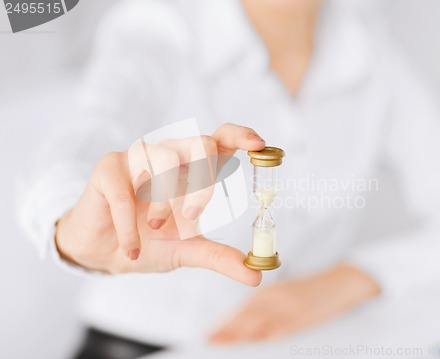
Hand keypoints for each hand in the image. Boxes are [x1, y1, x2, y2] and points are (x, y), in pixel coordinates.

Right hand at [55, 123, 265, 285]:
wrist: (104, 252)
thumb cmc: (149, 242)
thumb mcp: (188, 250)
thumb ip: (220, 258)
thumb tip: (257, 275)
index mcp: (194, 169)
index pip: (221, 139)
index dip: (241, 136)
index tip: (259, 145)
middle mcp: (171, 155)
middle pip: (202, 143)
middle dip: (203, 182)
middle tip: (190, 216)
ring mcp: (139, 157)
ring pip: (167, 158)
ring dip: (165, 201)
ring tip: (157, 229)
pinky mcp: (109, 168)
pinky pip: (127, 189)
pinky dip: (131, 224)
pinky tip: (132, 247)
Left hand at [209, 263, 379, 342]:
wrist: (344, 281)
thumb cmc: (314, 291)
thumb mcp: (287, 295)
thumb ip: (268, 309)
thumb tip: (247, 327)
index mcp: (271, 293)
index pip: (243, 310)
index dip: (226, 324)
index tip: (211, 336)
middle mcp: (277, 298)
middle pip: (247, 317)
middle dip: (228, 331)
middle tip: (211, 342)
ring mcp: (290, 306)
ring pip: (261, 323)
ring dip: (241, 335)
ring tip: (224, 345)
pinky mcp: (305, 315)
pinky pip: (284, 327)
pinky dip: (269, 336)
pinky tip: (258, 344)